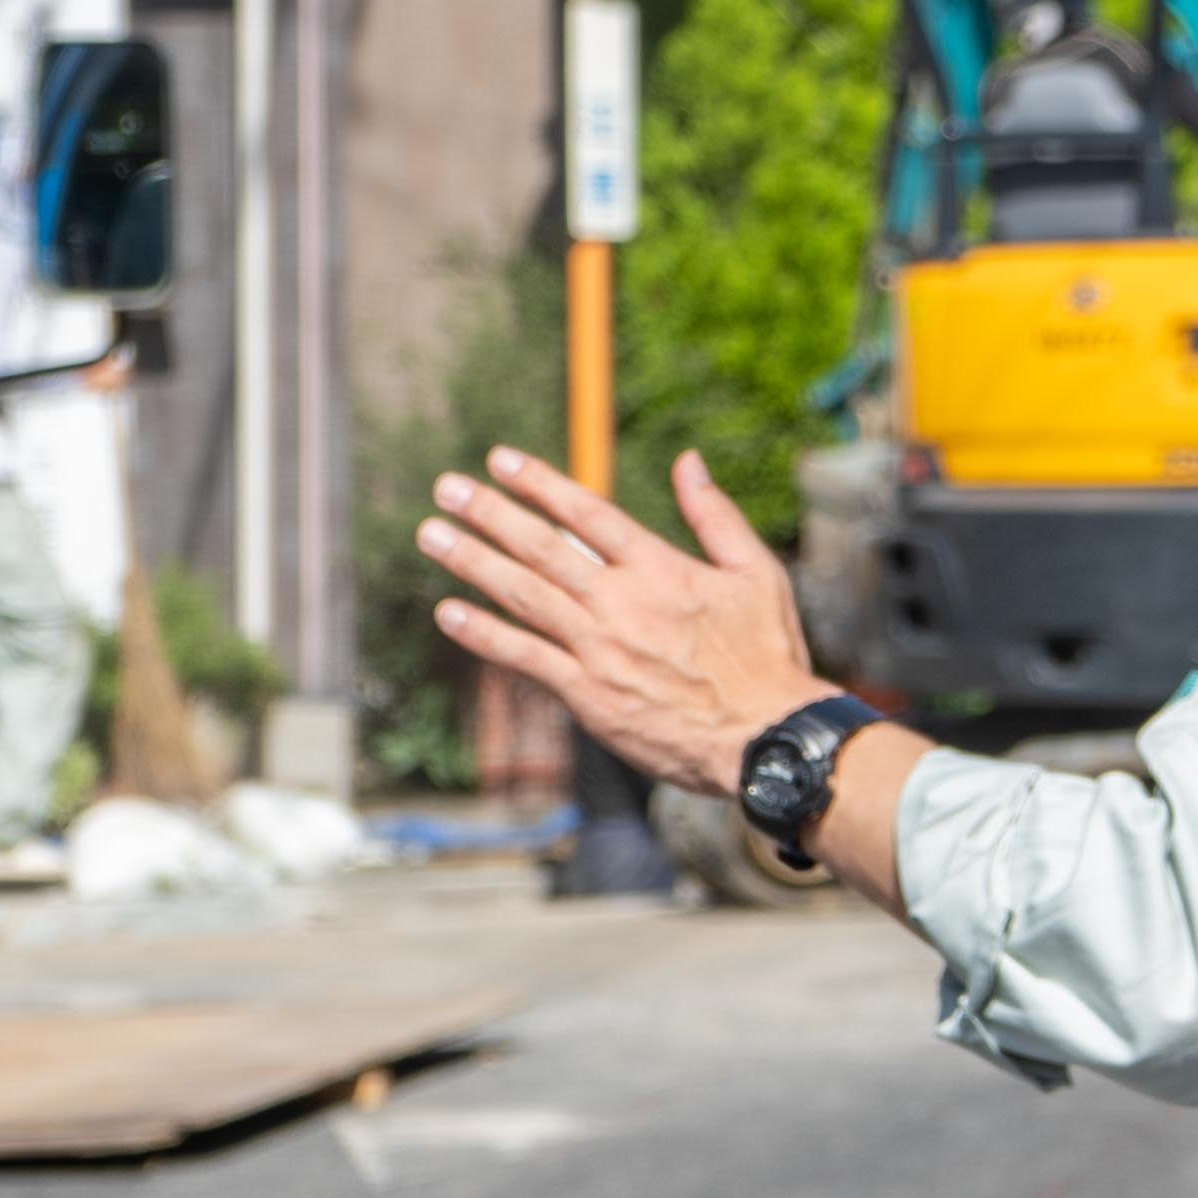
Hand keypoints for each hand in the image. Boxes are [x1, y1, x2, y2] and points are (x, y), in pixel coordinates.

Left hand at [420, 447, 829, 796]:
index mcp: (662, 569)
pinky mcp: (587, 693)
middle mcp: (622, 603)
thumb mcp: (756, 572)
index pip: (589, 513)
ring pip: (523, 595)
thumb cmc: (766, 653)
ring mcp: (599, 648)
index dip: (541, 483)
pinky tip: (447, 613)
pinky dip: (484, 634)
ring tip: (431, 535)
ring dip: (472, 562)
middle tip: (446, 489)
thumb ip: (715, 515)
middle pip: (543, 547)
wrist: (763, 737)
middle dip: (490, 513)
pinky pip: (525, 657)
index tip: (499, 460)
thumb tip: (687, 461)